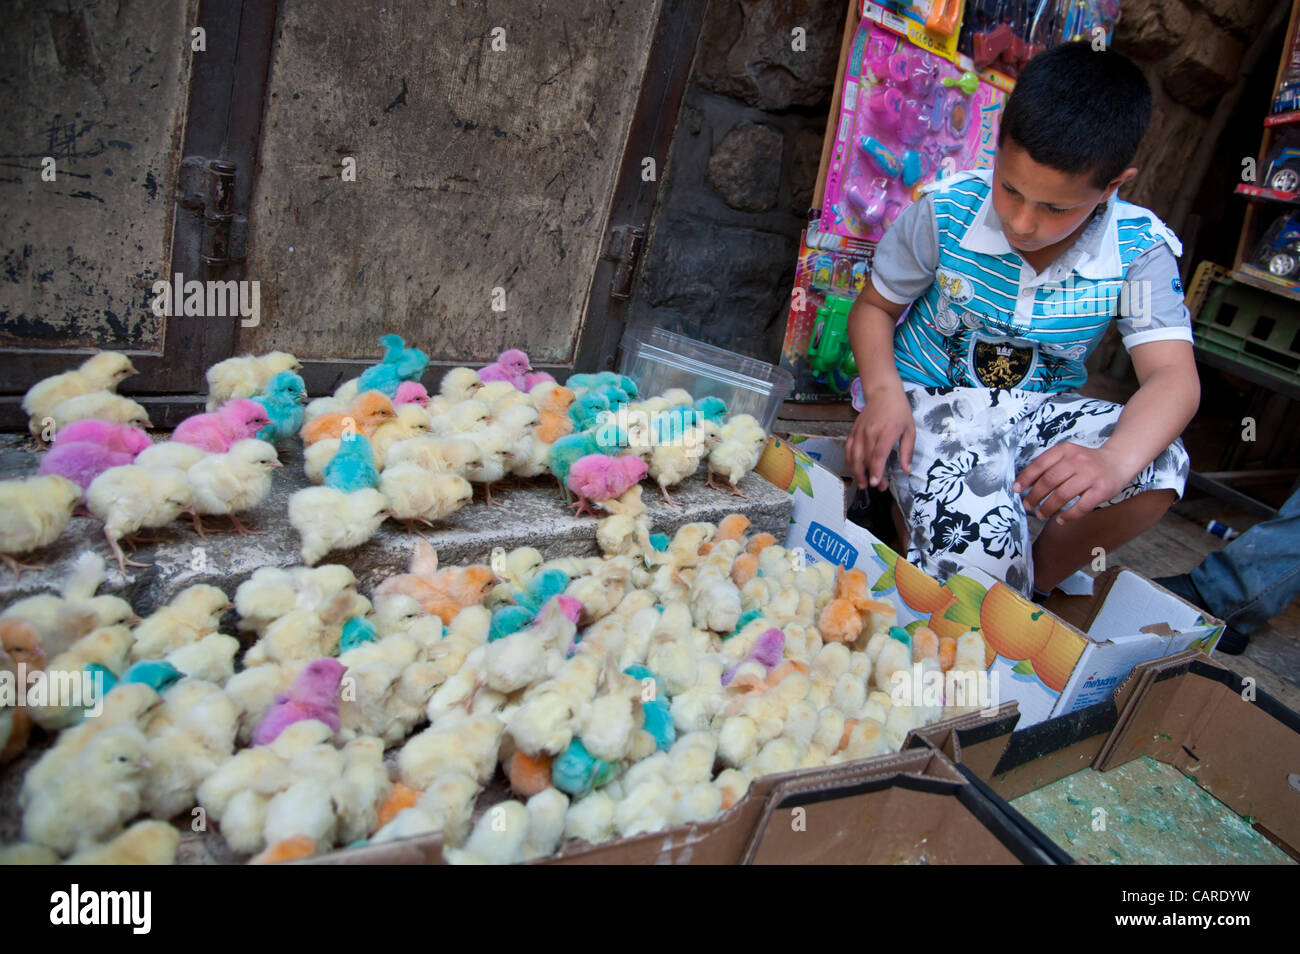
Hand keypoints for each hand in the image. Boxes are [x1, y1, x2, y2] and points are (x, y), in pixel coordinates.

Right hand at [846, 383, 914, 490]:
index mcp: (887, 432)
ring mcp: (860, 432)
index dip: (876, 470)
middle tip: (875, 486)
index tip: (876, 483)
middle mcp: (871, 433)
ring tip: (862, 483)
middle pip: (866, 459)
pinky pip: (848, 448)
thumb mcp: (909, 430)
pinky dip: (849, 460)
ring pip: (854, 455)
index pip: (878, 455)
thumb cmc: (899, 411)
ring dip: (857, 471)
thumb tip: (906, 469)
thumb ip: (907, 451)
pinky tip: (854, 469)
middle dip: (869, 476)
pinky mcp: (854, 431)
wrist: (883, 393)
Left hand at [1013, 443, 1127, 524]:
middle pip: (1049, 481)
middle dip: (1034, 496)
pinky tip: (1060, 519)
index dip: (1025, 478)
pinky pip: (1080, 507)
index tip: (1016, 489)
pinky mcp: (1101, 490)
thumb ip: (1049, 466)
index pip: (1040, 464)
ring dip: (1048, 508)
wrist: (1119, 461)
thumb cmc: (1087, 462)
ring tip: (1041, 514)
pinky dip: (1067, 516)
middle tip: (1027, 506)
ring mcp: (1090, 475)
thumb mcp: (1067, 455)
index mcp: (1065, 450)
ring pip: (1062, 495)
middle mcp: (1077, 460)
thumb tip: (1025, 484)